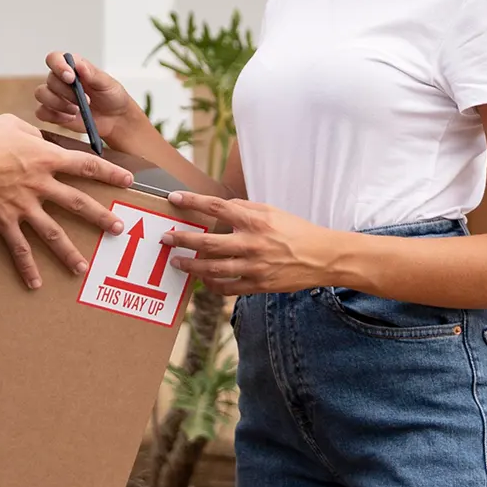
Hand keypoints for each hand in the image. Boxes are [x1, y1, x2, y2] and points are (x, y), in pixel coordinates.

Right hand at [0, 113, 133, 289]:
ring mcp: (24, 206)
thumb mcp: (8, 123)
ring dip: (69, 252)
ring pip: (53, 233)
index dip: (109, 172)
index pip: (86, 164)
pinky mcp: (5, 222)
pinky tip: (35, 283)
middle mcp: (40, 184)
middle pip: (78, 203)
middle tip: (119, 228)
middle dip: (101, 217)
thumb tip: (36, 134)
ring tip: (83, 268)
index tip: (128, 181)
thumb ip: (28, 130)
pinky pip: (19, 248)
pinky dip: (26, 267)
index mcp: (45, 157)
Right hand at [34, 51, 144, 138]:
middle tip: (86, 101)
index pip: (54, 58)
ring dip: (58, 104)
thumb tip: (79, 65)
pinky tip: (70, 118)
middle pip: (50, 80)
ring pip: (41, 94)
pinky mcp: (53, 113)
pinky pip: (41, 112)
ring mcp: (55, 96)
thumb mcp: (108, 83)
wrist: (115, 119)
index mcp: (73, 66)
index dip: (59, 66)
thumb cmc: (111, 96)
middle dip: (67, 92)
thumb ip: (93, 74)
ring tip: (77, 110)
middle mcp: (61, 79)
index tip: (71, 78)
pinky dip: (54, 116)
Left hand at [157, 193, 343, 295]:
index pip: (217, 207)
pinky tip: (203, 279)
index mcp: (255, 221)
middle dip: (181, 240)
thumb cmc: (296, 230)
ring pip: (212, 269)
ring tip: (176, 262)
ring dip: (190, 266)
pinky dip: (211, 284)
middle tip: (165, 238)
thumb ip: (245, 208)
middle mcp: (251, 243)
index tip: (174, 198)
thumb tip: (221, 206)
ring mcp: (253, 267)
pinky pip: (227, 288)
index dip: (193, 202)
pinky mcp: (257, 285)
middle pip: (207, 242)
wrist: (322, 257)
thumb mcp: (272, 211)